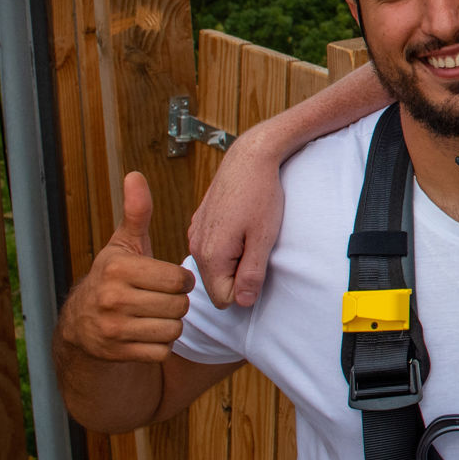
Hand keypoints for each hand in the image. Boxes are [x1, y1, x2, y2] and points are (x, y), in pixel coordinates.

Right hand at [61, 172, 195, 362]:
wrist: (80, 325)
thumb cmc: (113, 278)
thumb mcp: (124, 245)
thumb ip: (137, 213)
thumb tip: (135, 175)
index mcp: (118, 269)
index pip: (179, 279)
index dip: (181, 280)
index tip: (169, 279)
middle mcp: (112, 298)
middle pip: (179, 305)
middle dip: (177, 303)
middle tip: (162, 299)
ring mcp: (113, 328)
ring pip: (173, 329)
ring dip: (171, 324)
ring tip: (155, 315)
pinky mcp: (116, 352)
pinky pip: (162, 351)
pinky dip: (161, 345)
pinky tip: (146, 333)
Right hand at [188, 132, 285, 307]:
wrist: (250, 157)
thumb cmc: (261, 194)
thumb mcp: (264, 238)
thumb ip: (252, 274)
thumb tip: (243, 303)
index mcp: (209, 254)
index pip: (223, 299)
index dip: (245, 288)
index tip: (258, 265)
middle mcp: (195, 245)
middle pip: (217, 283)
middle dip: (238, 274)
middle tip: (256, 246)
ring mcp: (194, 232)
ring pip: (215, 266)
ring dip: (234, 259)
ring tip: (250, 233)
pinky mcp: (199, 222)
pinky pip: (212, 248)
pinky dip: (227, 244)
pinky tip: (241, 224)